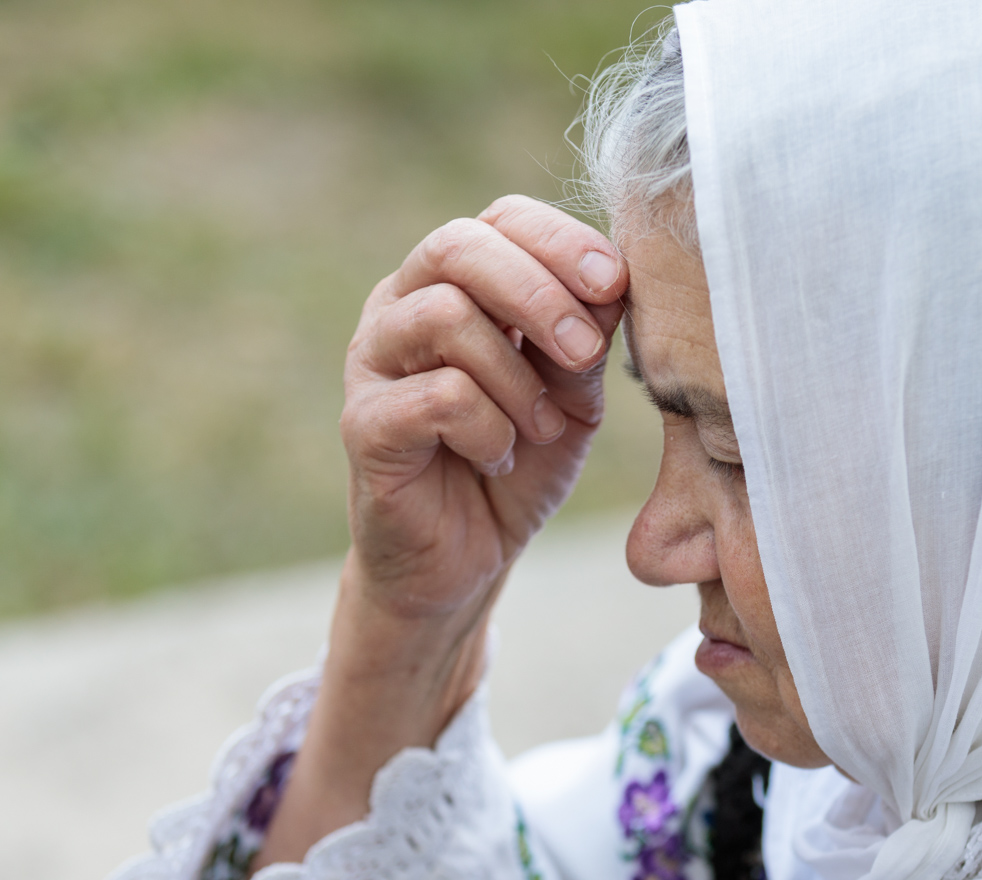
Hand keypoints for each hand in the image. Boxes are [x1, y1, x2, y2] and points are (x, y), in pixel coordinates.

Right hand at [253, 197, 626, 874]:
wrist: (466, 559)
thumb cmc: (519, 461)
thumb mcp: (572, 393)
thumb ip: (586, 334)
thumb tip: (616, 278)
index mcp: (455, 281)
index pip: (502, 218)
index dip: (561, 240)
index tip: (616, 283)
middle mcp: (402, 305)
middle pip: (460, 245)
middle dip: (539, 292)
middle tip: (586, 354)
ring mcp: (373, 361)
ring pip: (447, 316)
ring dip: (517, 378)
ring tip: (540, 428)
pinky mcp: (364, 423)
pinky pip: (439, 395)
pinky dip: (490, 429)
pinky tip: (499, 458)